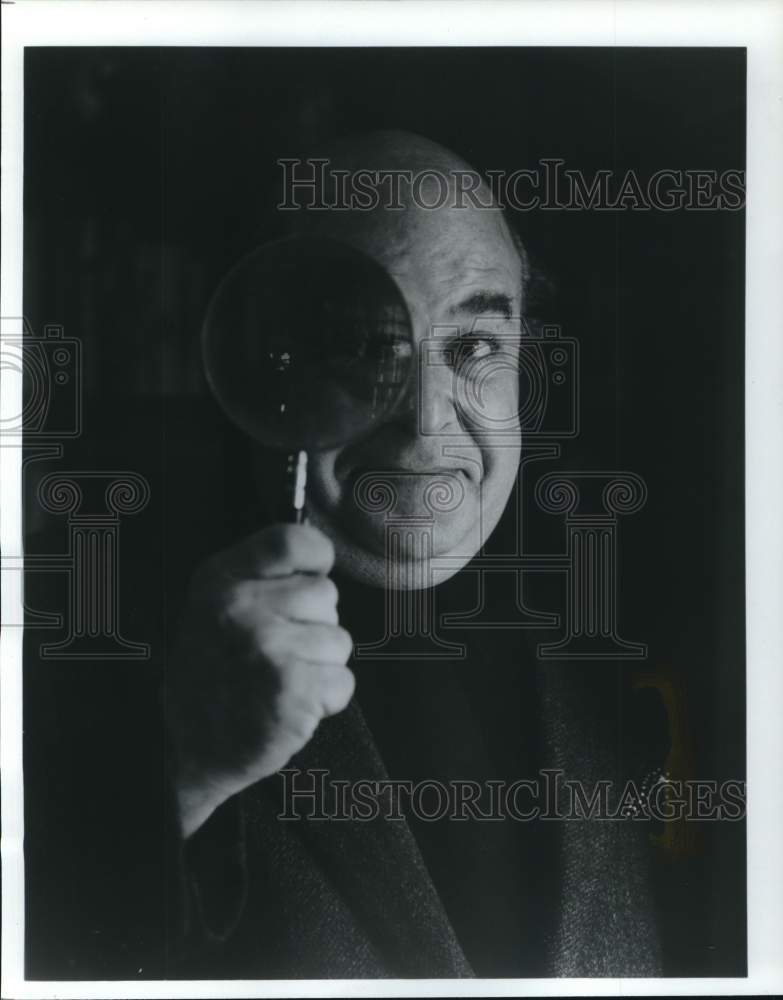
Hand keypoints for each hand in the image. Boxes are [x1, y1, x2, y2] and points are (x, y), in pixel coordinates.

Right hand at [166, 523, 354, 837]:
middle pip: (327, 594)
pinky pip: (343, 682)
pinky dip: (326, 700)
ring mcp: (266, 646)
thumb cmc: (214, 675)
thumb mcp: (216, 606)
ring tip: (280, 680)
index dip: (315, 558)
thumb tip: (322, 561)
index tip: (312, 576)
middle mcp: (241, 606)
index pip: (291, 540)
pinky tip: (290, 704)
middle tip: (277, 652)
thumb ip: (263, 576)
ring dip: (320, 666)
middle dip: (315, 625)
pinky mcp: (291, 688)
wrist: (187, 748)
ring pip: (339, 641)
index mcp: (221, 578)